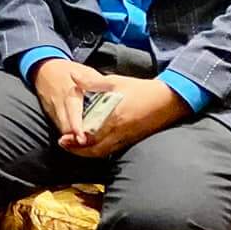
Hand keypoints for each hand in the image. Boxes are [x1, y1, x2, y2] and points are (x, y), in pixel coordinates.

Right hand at [31, 57, 109, 144]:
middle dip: (75, 139)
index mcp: (71, 93)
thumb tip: (116, 94)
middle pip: (66, 127)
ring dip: (72, 138)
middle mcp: (60, 103)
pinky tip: (77, 137)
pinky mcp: (50, 114)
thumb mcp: (86, 72)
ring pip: (62, 129)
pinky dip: (68, 132)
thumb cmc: (69, 70)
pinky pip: (59, 126)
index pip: (73, 113)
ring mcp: (53, 110)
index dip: (77, 128)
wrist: (43, 67)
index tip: (82, 139)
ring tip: (85, 146)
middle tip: (87, 147)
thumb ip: (99, 84)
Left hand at [62, 75, 189, 158]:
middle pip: (96, 150)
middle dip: (78, 150)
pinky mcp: (132, 140)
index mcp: (113, 118)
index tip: (63, 138)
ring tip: (74, 146)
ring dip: (88, 152)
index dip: (76, 141)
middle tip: (64, 144)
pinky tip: (92, 144)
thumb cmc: (140, 90)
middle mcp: (119, 132)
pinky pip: (113, 150)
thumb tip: (72, 77)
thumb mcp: (115, 81)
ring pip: (104, 152)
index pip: (91, 136)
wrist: (168, 100)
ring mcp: (127, 138)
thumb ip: (91, 81)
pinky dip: (99, 150)